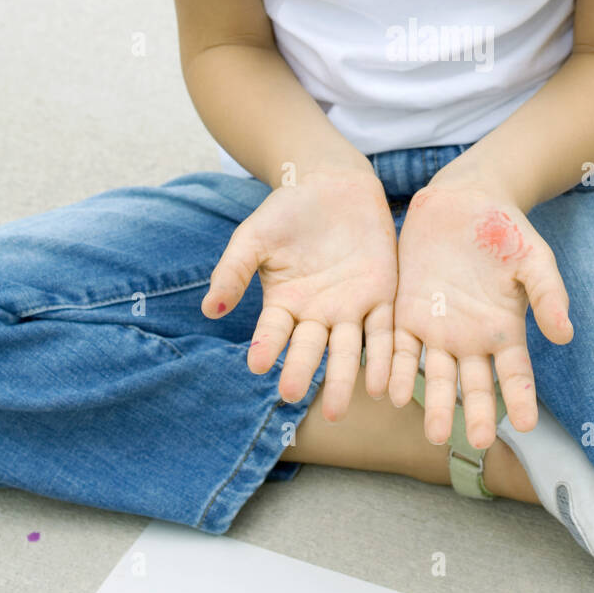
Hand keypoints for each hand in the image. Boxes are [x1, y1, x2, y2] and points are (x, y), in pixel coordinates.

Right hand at [200, 168, 397, 419]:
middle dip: (301, 371)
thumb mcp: (254, 237)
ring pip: (347, 349)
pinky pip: (384, 332)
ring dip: (344, 379)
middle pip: (309, 348)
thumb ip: (233, 271)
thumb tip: (210, 310)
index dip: (265, 347)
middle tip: (292, 395)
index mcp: (283, 304)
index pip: (273, 332)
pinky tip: (383, 385)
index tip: (257, 365)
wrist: (333, 183)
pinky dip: (384, 358)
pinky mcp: (382, 297)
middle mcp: (316, 314)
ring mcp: (350, 308)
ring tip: (340, 409)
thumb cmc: (287, 211)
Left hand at [389, 177, 573, 448]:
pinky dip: (396, 370)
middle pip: (474, 386)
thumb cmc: (505, 230)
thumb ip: (548, 295)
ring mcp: (437, 330)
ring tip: (436, 433)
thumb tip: (565, 336)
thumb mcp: (533, 258)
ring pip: (436, 376)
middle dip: (477, 414)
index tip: (528, 425)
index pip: (516, 375)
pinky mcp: (406, 313)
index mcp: (506, 330)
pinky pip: (400, 349)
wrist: (462, 199)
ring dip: (435, 404)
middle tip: (480, 441)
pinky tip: (391, 393)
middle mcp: (471, 340)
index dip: (522, 399)